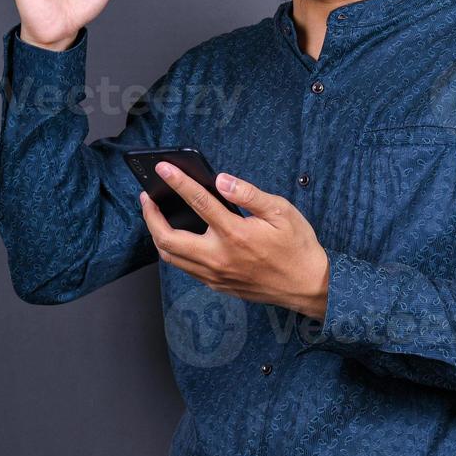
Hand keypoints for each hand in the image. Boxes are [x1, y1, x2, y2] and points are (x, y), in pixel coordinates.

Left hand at [139, 162, 330, 320]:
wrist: (309, 286)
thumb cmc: (297, 247)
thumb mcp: (281, 212)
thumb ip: (249, 194)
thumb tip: (221, 180)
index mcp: (235, 234)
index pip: (198, 202)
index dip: (177, 182)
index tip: (163, 169)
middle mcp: (219, 257)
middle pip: (168, 238)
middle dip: (150, 215)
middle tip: (146, 197)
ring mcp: (216, 275)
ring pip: (171, 258)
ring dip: (157, 235)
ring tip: (154, 215)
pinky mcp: (218, 285)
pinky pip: (185, 269)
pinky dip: (174, 251)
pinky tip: (176, 237)